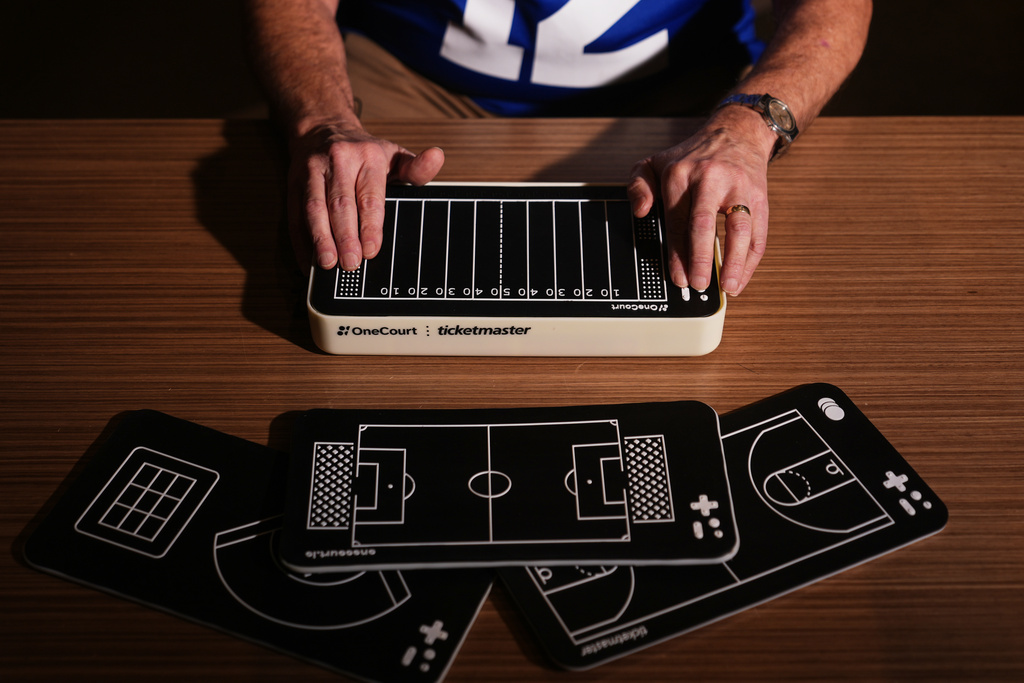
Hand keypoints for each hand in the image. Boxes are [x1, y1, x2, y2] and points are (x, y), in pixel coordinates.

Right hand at [287, 122, 444, 270]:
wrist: (322, 128)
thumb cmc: (363, 151)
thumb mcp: (394, 155)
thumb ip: (416, 167)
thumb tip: (436, 157)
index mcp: (366, 157)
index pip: (369, 195)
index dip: (370, 225)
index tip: (372, 250)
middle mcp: (337, 162)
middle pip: (340, 204)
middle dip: (345, 236)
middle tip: (351, 263)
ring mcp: (312, 172)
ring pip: (314, 208)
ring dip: (320, 238)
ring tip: (327, 263)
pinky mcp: (293, 184)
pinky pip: (295, 214)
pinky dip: (301, 240)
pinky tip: (307, 261)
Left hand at [627, 107, 774, 295]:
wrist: (736, 133)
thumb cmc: (693, 157)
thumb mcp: (655, 162)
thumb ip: (639, 185)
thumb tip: (640, 211)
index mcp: (681, 175)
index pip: (677, 221)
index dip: (677, 253)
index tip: (678, 277)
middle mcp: (710, 179)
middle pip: (704, 223)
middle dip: (701, 258)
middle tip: (698, 284)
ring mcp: (738, 188)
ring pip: (739, 228)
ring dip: (734, 262)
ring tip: (727, 286)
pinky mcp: (759, 197)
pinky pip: (758, 232)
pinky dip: (750, 259)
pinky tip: (740, 277)